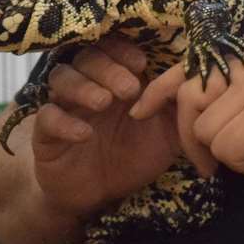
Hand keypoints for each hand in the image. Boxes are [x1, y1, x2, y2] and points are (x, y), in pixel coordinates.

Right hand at [29, 35, 183, 220]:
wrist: (102, 195)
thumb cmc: (136, 154)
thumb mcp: (167, 132)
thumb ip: (180, 107)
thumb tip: (197, 82)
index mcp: (116, 77)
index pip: (112, 48)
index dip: (123, 50)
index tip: (141, 63)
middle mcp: (88, 85)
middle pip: (86, 58)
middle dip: (109, 69)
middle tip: (129, 89)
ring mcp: (65, 107)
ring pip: (61, 78)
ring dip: (83, 86)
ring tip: (104, 102)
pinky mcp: (46, 135)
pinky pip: (46, 118)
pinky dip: (63, 122)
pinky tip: (83, 133)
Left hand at [129, 48, 243, 219]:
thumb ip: (229, 101)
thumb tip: (178, 103)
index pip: (195, 66)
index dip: (161, 90)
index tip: (138, 110)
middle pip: (189, 97)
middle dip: (191, 139)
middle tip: (213, 167)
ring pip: (203, 129)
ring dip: (228, 156)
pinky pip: (222, 147)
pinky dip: (242, 167)